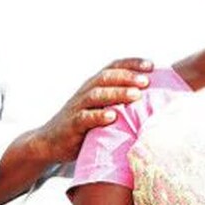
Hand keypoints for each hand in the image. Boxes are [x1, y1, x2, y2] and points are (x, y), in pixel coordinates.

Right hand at [34, 58, 152, 163]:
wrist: (50, 141)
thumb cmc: (85, 125)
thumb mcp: (101, 108)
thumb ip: (120, 101)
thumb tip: (153, 98)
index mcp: (95, 84)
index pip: (114, 67)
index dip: (132, 63)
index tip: (152, 65)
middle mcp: (86, 91)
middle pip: (107, 77)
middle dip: (128, 76)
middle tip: (147, 80)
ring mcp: (78, 107)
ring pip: (97, 94)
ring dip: (117, 93)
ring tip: (136, 95)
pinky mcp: (72, 124)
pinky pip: (85, 117)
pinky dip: (99, 116)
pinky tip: (113, 116)